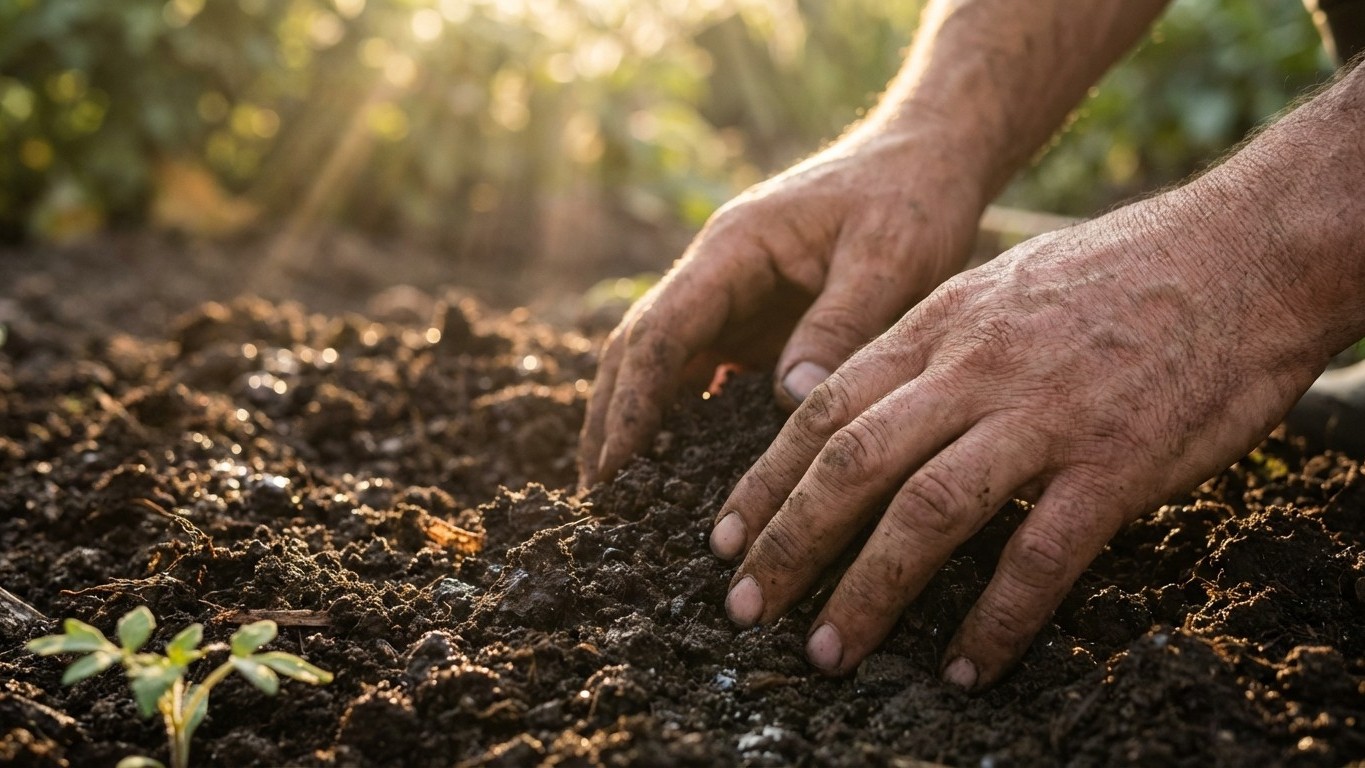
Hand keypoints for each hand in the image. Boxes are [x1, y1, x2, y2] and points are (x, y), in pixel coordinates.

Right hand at [579, 128, 984, 486]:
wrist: (926, 159)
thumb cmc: (910, 199)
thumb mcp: (889, 259)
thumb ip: (840, 326)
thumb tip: (790, 403)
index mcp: (734, 249)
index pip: (661, 331)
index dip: (634, 402)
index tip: (616, 466)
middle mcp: (717, 276)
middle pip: (639, 351)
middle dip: (613, 421)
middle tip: (601, 497)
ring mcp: (732, 300)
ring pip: (661, 366)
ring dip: (636, 423)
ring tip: (624, 496)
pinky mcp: (755, 325)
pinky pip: (704, 375)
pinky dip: (683, 421)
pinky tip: (682, 472)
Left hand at [710, 188, 1326, 689]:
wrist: (1243, 253)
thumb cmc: (1120, 274)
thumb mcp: (1000, 287)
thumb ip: (934, 345)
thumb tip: (872, 399)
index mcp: (941, 323)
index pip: (825, 406)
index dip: (766, 477)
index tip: (725, 535)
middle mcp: (976, 367)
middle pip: (853, 460)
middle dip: (789, 540)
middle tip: (744, 605)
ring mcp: (1044, 414)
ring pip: (927, 509)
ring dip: (868, 590)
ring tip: (826, 650)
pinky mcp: (1116, 462)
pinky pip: (1039, 556)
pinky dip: (994, 621)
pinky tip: (964, 668)